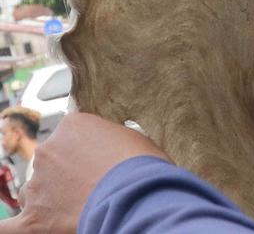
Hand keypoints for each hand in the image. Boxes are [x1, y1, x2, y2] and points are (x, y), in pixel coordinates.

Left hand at [0, 113, 169, 232]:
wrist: (139, 197)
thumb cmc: (143, 167)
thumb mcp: (134, 139)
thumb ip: (111, 140)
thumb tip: (111, 150)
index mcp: (73, 125)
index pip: (72, 137)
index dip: (87, 152)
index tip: (101, 162)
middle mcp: (48, 150)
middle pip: (50, 163)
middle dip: (66, 175)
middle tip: (93, 187)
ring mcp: (37, 184)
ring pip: (36, 192)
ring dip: (52, 199)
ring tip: (82, 208)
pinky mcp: (32, 219)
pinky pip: (5, 228)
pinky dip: (7, 227)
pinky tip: (16, 225)